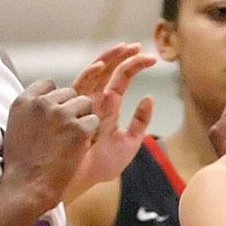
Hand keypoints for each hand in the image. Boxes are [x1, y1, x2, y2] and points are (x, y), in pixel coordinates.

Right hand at [2, 79, 99, 210]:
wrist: (26, 187)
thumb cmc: (21, 164)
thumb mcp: (16, 127)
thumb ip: (31, 110)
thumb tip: (45, 102)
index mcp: (24, 101)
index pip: (48, 84)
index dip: (56, 98)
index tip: (54, 115)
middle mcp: (42, 103)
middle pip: (70, 93)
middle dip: (71, 109)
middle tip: (64, 133)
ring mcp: (61, 114)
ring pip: (85, 103)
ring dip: (83, 119)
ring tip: (71, 140)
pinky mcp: (78, 128)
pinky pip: (94, 121)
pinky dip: (90, 134)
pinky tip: (78, 147)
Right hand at [62, 43, 156, 200]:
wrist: (85, 180)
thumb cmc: (103, 165)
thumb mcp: (129, 142)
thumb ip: (140, 121)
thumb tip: (149, 97)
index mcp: (108, 105)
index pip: (121, 78)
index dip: (134, 65)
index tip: (151, 58)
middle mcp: (95, 100)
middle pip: (107, 70)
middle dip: (120, 55)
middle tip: (136, 45)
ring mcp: (83, 103)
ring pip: (94, 73)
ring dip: (107, 59)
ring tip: (122, 47)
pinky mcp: (73, 111)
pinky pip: (79, 89)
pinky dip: (89, 76)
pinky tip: (99, 67)